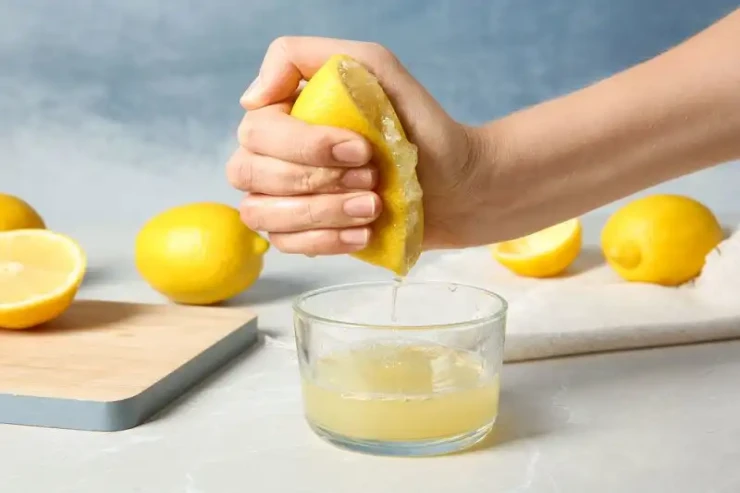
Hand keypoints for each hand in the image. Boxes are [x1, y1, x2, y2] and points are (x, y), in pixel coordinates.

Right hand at [226, 36, 486, 255]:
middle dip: (316, 180)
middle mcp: (274, 156)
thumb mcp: (376, 68)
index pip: (256, 131)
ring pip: (263, 213)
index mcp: (284, 114)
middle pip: (249, 173)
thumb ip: (307, 57)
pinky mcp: (304, 234)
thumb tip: (250, 100)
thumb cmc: (419, 124)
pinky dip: (326, 241)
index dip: (304, 145)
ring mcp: (284, 198)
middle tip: (371, 177)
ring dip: (321, 212)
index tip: (361, 148)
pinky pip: (286, 245)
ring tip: (373, 206)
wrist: (458, 183)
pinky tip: (364, 232)